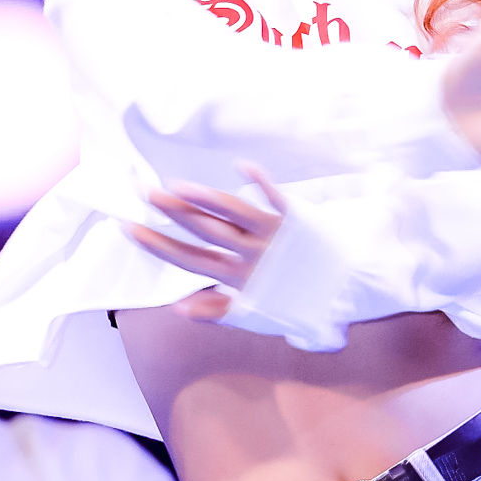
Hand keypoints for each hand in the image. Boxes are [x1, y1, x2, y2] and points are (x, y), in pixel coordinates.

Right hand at [127, 165, 284, 320]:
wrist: (349, 295)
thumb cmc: (299, 304)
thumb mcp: (255, 315)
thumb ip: (215, 310)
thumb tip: (175, 307)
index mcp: (239, 280)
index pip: (190, 260)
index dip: (159, 246)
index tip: (131, 228)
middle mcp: (252, 256)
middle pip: (206, 232)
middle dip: (174, 214)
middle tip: (146, 194)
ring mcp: (274, 236)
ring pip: (233, 214)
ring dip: (204, 198)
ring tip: (176, 185)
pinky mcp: (297, 220)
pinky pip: (275, 198)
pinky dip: (259, 181)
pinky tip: (240, 165)